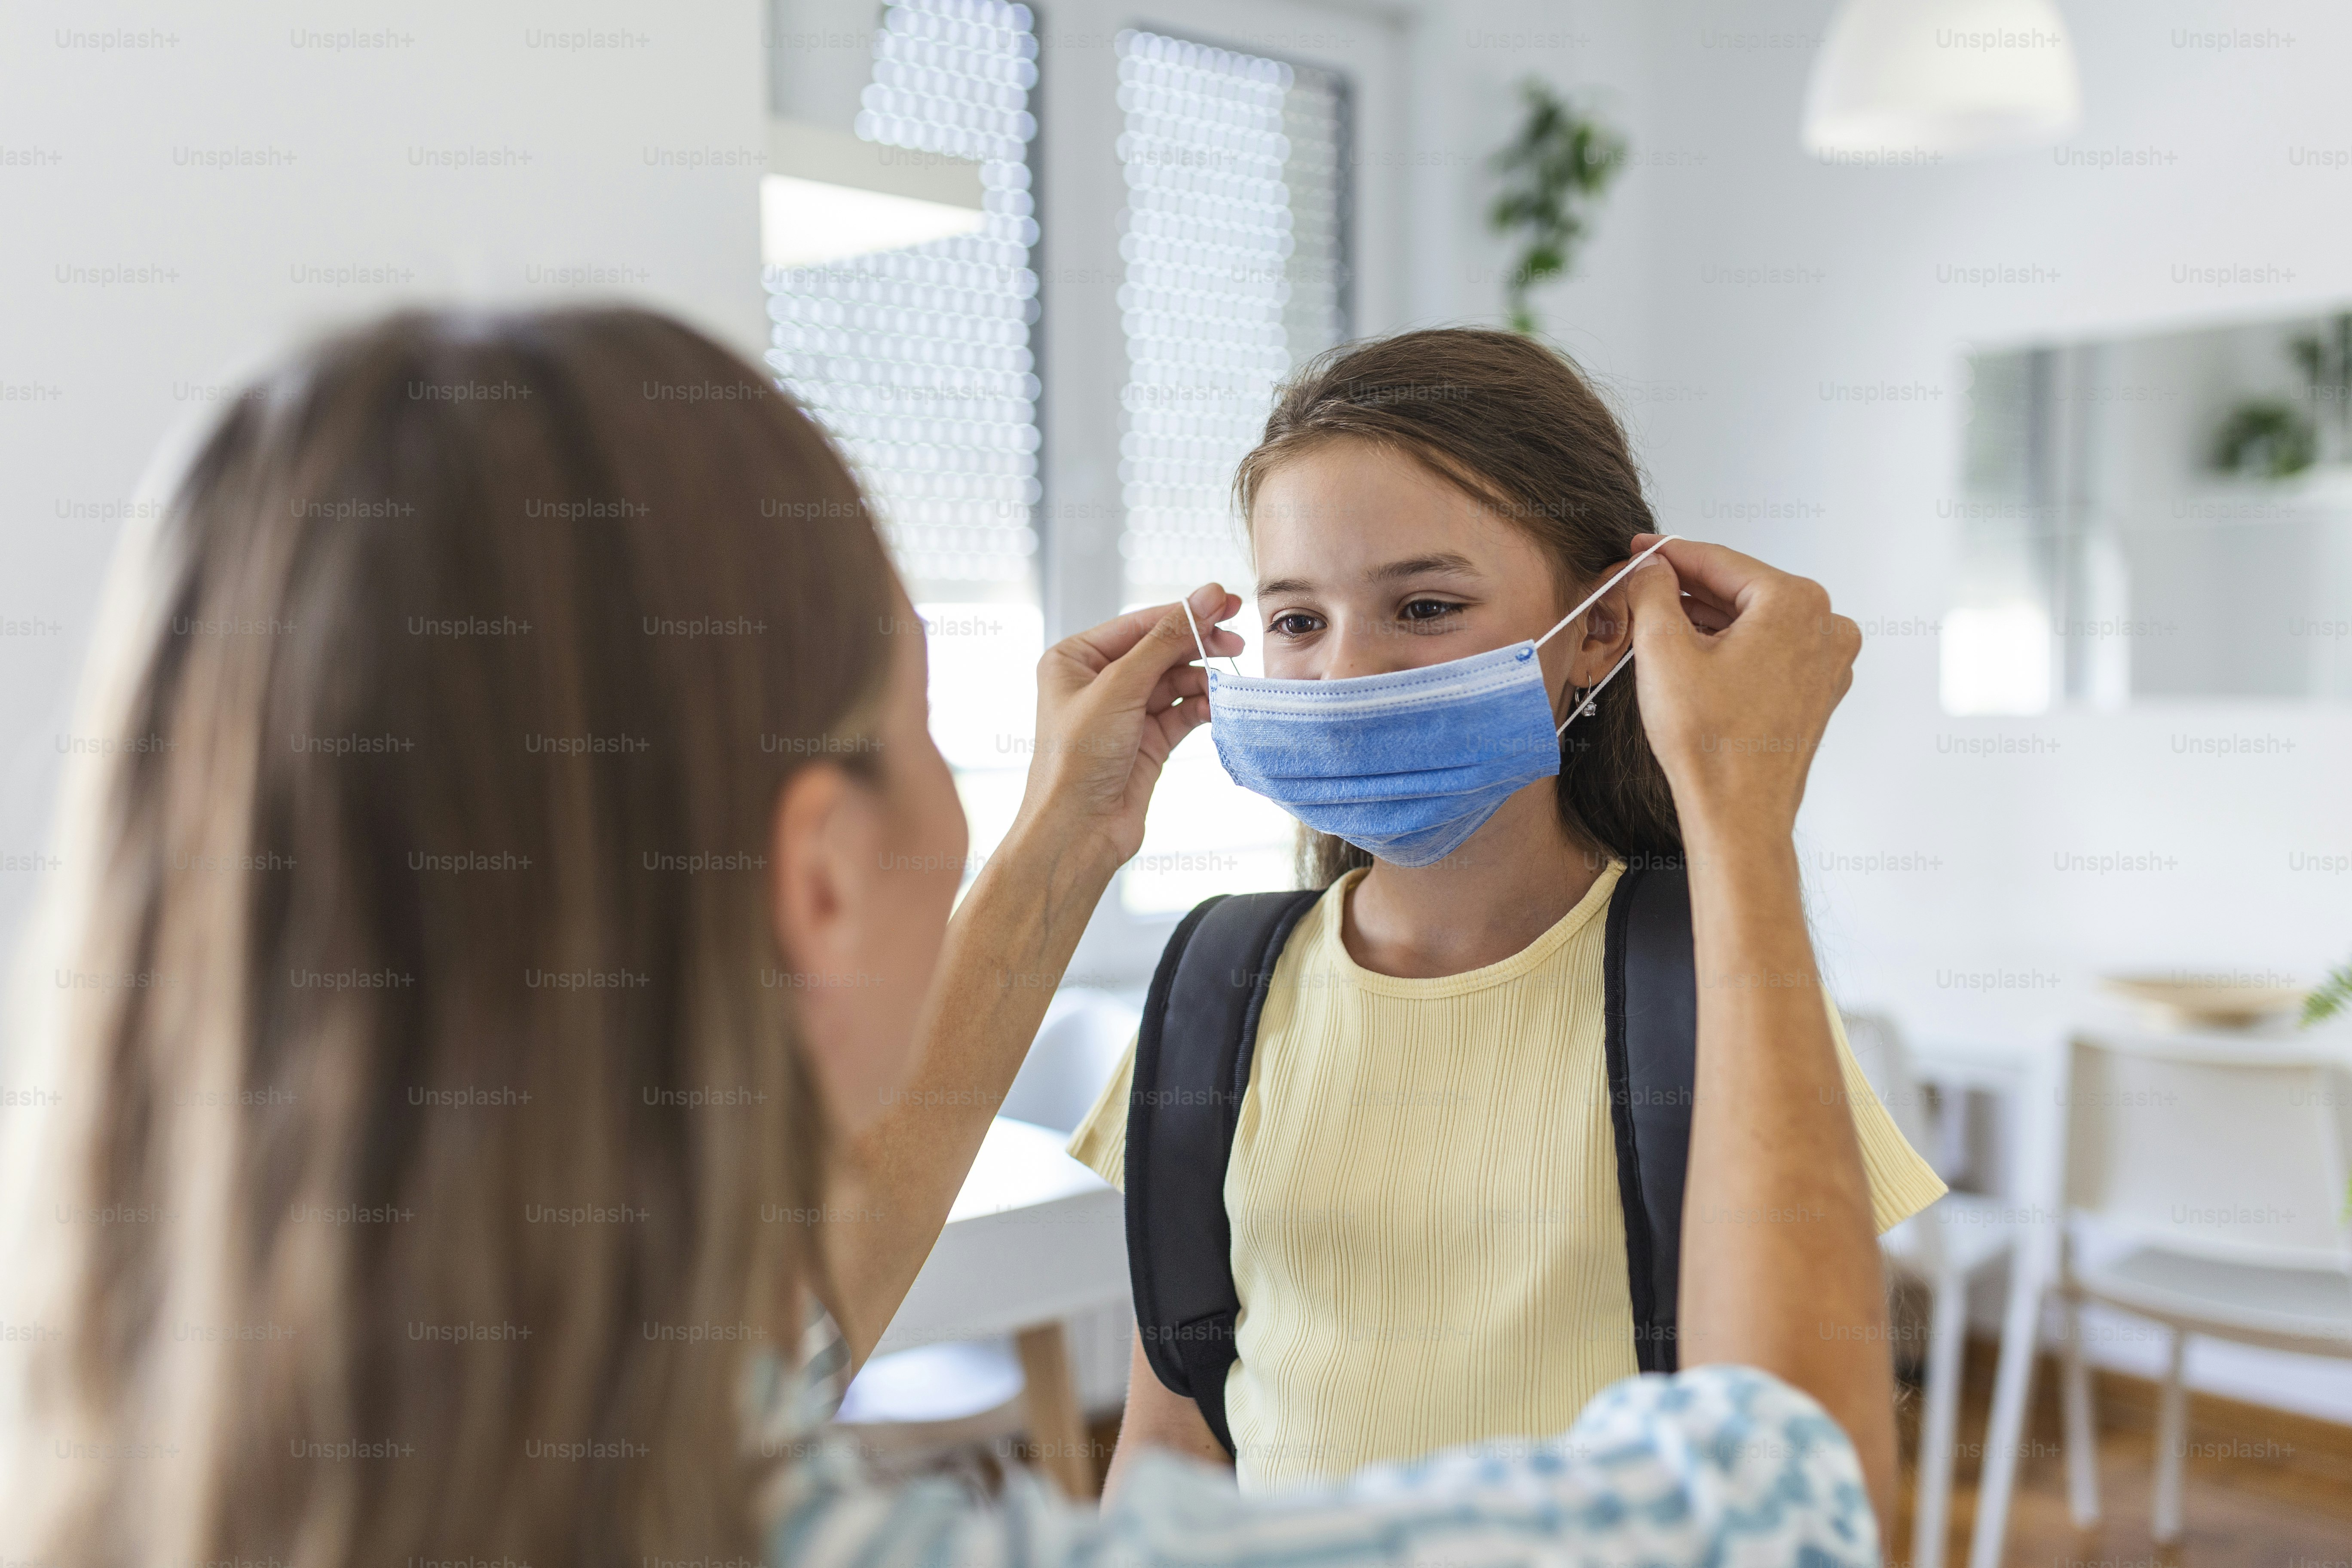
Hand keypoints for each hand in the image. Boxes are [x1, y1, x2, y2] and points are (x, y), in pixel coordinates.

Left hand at [1008, 584, 1243, 875]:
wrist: (1077, 832)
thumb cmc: (1076, 760)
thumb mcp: (1119, 687)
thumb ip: (1166, 640)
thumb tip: (1205, 598)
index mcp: (1074, 659)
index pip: (1139, 624)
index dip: (1183, 612)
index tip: (1223, 601)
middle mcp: (1098, 683)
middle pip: (1160, 649)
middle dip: (1198, 644)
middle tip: (1237, 638)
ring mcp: (1124, 712)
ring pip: (1175, 681)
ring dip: (1203, 679)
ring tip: (1227, 682)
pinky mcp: (1147, 741)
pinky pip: (1182, 712)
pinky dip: (1201, 707)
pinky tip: (1217, 706)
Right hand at [1616, 535, 1859, 844]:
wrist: (1738, 814)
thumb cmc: (1712, 746)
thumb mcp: (1663, 650)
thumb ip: (1653, 591)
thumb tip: (1652, 568)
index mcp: (1796, 602)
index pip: (1719, 560)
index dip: (1669, 554)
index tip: (1641, 550)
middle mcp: (1824, 627)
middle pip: (1740, 589)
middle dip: (1688, 589)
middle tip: (1642, 588)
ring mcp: (1826, 662)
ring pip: (1754, 621)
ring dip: (1708, 619)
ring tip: (1660, 625)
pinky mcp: (1817, 691)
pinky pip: (1768, 651)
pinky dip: (1732, 647)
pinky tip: (1695, 658)